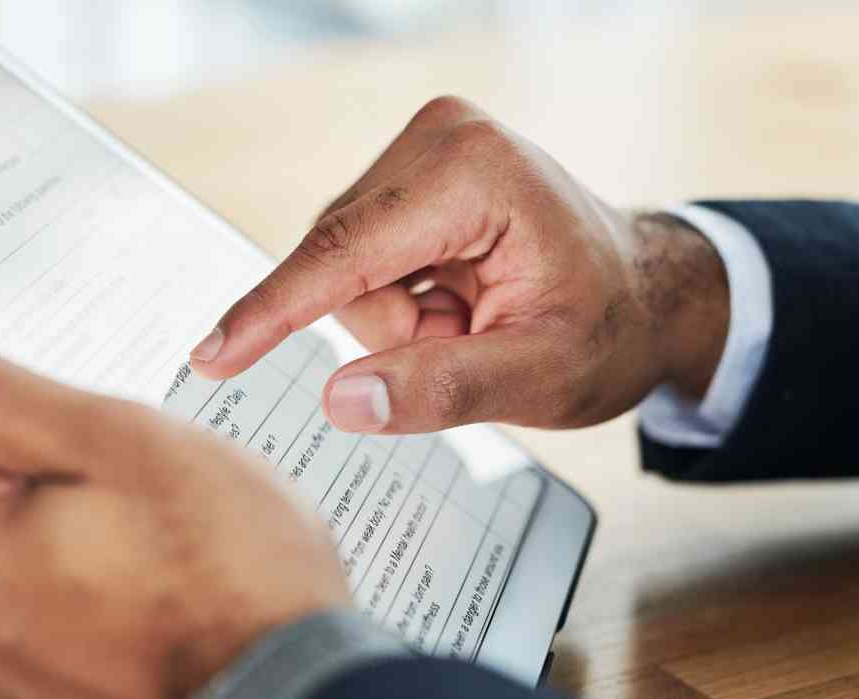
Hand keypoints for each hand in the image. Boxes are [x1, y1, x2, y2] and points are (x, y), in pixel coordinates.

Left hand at [0, 326, 350, 698]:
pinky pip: (88, 625)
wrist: (300, 696)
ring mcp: (23, 685)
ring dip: (110, 549)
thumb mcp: (112, 442)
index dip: (59, 431)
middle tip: (161, 502)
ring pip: (55, 566)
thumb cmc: (227, 575)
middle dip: (85, 492)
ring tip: (183, 555)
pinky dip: (129, 605)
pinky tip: (186, 599)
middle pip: (10, 511)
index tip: (117, 449)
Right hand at [190, 96, 728, 433]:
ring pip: (342, 266)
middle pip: (340, 263)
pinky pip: (358, 258)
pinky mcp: (411, 172)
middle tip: (470, 342)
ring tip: (472, 324)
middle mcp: (440, 138)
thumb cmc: (610, 328)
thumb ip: (442, 390)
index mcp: (474, 172)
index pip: (346, 255)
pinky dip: (399, 302)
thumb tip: (342, 400)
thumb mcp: (542, 377)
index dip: (274, 313)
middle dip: (391, 329)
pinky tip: (457, 304)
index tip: (212, 356)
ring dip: (395, 320)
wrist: (645, 295)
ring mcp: (423, 148)